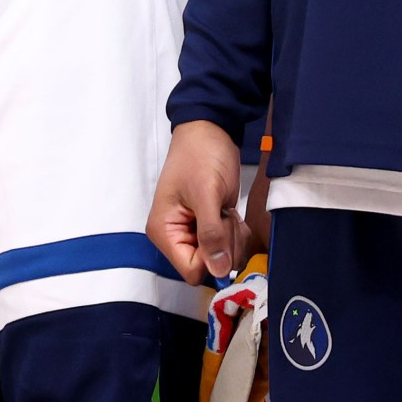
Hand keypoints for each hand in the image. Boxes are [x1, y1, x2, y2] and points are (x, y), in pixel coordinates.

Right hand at [148, 121, 249, 282]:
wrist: (210, 130)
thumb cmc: (202, 156)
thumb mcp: (206, 193)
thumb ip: (211, 234)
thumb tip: (218, 271)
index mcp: (165, 232)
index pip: (191, 270)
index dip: (212, 257)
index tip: (221, 230)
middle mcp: (177, 237)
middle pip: (208, 266)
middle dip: (224, 244)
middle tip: (223, 213)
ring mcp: (194, 233)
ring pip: (222, 259)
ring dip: (232, 237)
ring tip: (225, 208)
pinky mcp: (211, 227)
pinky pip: (228, 246)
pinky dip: (236, 233)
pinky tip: (230, 212)